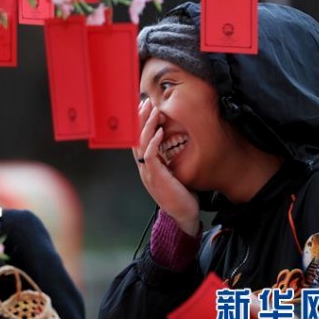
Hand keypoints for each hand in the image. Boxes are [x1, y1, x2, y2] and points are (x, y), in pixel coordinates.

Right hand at [133, 100, 199, 234]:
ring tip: (154, 111)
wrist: (182, 216)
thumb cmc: (181, 194)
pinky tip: (159, 131)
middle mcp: (143, 167)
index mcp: (147, 165)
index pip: (139, 139)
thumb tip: (171, 142)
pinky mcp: (155, 177)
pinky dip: (153, 142)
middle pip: (136, 138)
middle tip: (146, 102)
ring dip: (147, 126)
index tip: (145, 107)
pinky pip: (150, 156)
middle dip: (140, 119)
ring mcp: (147, 172)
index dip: (140, 122)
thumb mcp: (173, 172)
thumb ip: (168, 158)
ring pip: (141, 144)